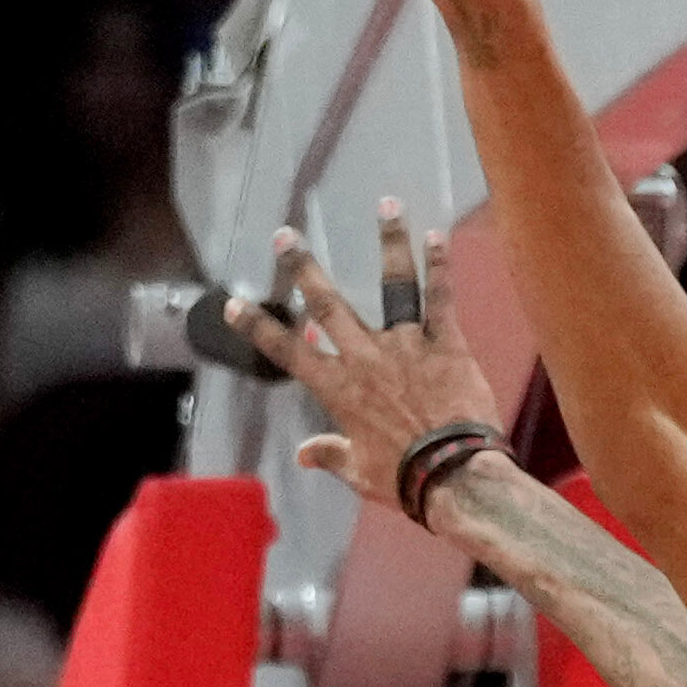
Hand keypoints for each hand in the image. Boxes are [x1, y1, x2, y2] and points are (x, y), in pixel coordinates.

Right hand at [228, 210, 508, 515]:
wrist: (453, 478)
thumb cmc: (403, 480)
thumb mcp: (358, 472)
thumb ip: (330, 454)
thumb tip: (304, 453)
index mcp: (339, 389)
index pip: (289, 352)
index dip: (259, 327)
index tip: (234, 303)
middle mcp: (366, 357)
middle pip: (329, 305)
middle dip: (305, 268)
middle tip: (286, 235)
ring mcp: (406, 346)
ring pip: (394, 285)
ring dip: (390, 243)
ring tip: (386, 205)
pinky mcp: (445, 344)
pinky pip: (441, 298)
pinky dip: (440, 265)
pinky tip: (437, 235)